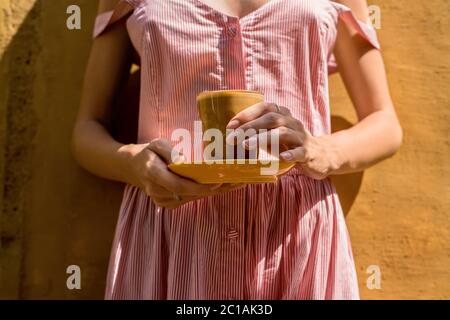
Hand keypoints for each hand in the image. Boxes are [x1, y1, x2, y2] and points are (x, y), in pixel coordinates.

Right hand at [126, 139, 243, 208]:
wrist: (134, 168)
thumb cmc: (148, 153)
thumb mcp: (156, 143)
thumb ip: (170, 151)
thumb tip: (186, 161)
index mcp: (153, 174)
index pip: (178, 184)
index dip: (198, 186)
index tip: (217, 182)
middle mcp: (158, 192)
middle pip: (190, 193)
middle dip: (214, 188)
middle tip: (237, 181)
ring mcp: (163, 201)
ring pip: (193, 197)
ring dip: (215, 191)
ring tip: (237, 183)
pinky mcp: (170, 204)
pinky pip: (191, 199)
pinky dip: (207, 192)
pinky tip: (225, 186)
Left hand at [226, 102, 344, 179]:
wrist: (323, 155)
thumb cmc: (291, 145)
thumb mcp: (276, 135)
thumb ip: (260, 132)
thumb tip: (233, 136)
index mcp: (284, 116)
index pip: (265, 108)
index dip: (247, 114)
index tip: (230, 125)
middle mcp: (292, 122)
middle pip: (271, 119)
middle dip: (250, 127)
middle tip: (232, 138)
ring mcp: (301, 137)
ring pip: (283, 133)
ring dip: (263, 138)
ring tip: (247, 145)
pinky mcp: (309, 153)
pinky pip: (300, 152)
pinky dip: (291, 154)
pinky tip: (282, 157)